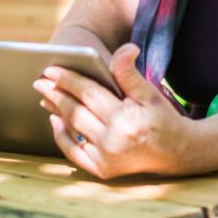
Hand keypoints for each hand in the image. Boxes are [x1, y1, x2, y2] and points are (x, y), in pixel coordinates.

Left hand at [33, 42, 191, 178]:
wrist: (177, 152)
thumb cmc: (161, 117)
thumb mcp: (148, 92)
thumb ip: (129, 72)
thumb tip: (126, 48)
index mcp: (125, 119)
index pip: (89, 94)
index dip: (68, 79)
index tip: (50, 69)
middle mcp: (113, 141)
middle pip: (75, 111)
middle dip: (55, 94)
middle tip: (39, 81)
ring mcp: (106, 158)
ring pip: (73, 128)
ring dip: (56, 111)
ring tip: (44, 96)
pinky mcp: (103, 170)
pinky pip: (74, 152)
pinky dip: (62, 136)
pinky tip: (55, 121)